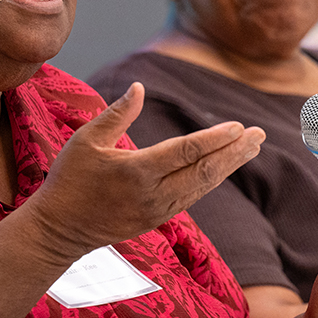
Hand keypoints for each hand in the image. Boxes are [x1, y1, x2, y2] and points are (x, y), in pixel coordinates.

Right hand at [23, 82, 265, 264]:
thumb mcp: (85, 141)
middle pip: (204, 170)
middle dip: (234, 152)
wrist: (59, 230)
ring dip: (229, 166)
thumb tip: (139, 87)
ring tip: (251, 148)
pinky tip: (223, 166)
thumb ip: (117, 114)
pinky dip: (211, 180)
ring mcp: (157, 210)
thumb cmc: (69, 180)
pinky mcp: (157, 220)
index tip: (238, 126)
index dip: (215, 138)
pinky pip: (192, 197)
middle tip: (259, 135)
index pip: (186, 152)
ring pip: (203, 186)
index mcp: (136, 171)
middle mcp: (153, 194)